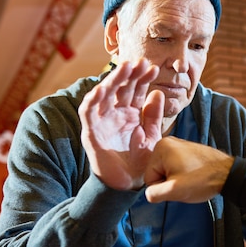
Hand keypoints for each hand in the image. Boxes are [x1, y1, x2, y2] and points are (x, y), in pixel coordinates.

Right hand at [79, 59, 163, 189]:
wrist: (129, 185)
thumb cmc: (140, 161)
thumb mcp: (151, 135)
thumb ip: (153, 115)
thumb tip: (157, 92)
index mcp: (129, 113)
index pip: (135, 90)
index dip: (142, 78)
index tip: (153, 68)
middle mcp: (114, 114)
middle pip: (120, 88)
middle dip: (130, 74)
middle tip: (141, 62)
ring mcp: (101, 122)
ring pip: (103, 95)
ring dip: (112, 80)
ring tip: (124, 67)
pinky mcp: (91, 134)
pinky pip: (88, 114)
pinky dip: (92, 101)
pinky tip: (100, 89)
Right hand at [144, 137, 233, 202]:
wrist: (228, 174)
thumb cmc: (203, 180)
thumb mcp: (175, 191)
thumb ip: (155, 194)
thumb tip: (149, 194)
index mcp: (160, 147)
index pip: (149, 177)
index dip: (163, 187)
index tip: (178, 184)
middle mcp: (168, 142)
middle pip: (157, 172)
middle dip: (169, 182)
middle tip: (185, 183)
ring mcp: (178, 144)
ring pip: (167, 171)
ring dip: (177, 179)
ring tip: (191, 179)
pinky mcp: (187, 150)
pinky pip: (176, 167)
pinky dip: (183, 174)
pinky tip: (194, 175)